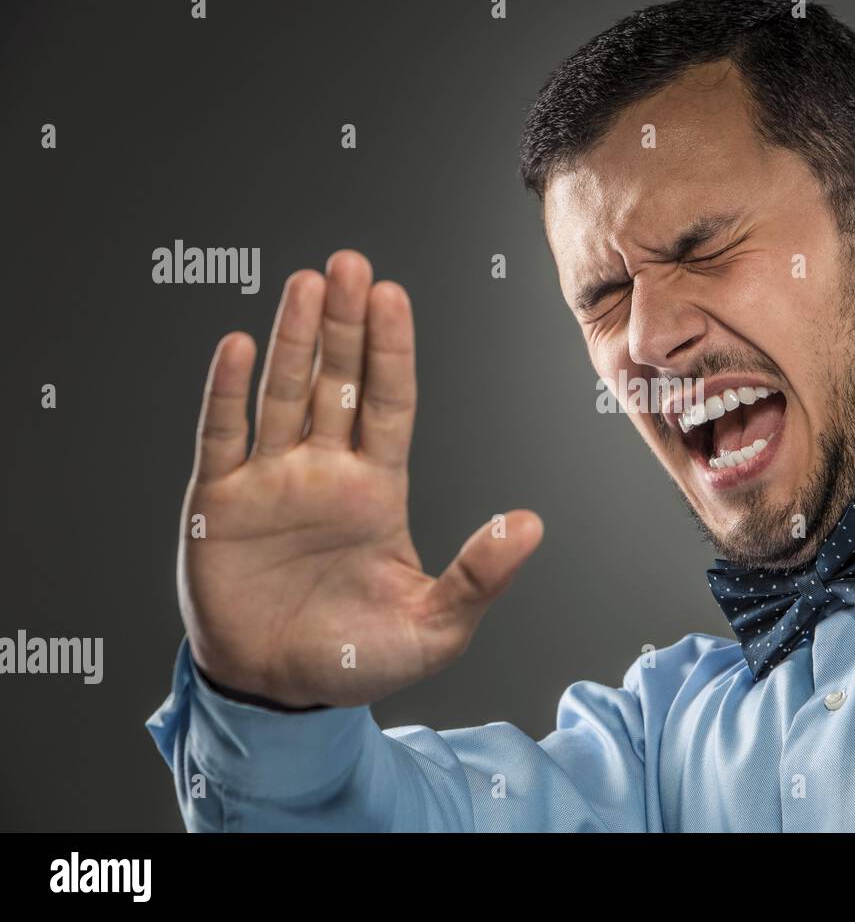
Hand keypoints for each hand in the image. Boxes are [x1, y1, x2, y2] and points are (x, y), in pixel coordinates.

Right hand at [178, 250, 542, 707]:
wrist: (280, 694)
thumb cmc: (358, 658)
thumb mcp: (434, 626)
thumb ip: (480, 575)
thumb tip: (532, 525)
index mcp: (377, 488)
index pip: (389, 403)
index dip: (391, 350)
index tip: (392, 295)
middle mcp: (325, 471)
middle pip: (337, 382)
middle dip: (343, 324)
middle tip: (349, 263)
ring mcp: (271, 481)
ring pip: (283, 394)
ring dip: (291, 340)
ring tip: (304, 284)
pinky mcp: (221, 503)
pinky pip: (223, 437)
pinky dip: (226, 393)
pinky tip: (237, 346)